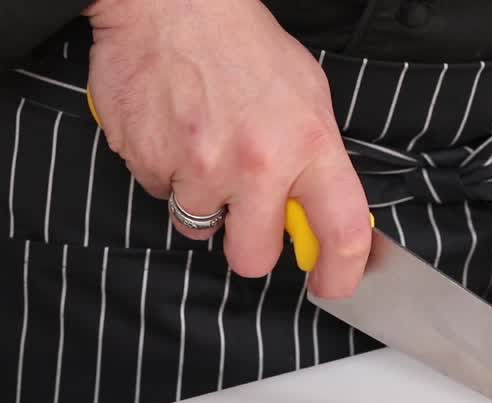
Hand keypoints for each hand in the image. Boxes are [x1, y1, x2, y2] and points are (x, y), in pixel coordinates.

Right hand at [84, 0, 370, 297]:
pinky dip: (167, 173)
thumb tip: (322, 212)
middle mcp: (257, 163)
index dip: (340, 273)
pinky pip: (160, 193)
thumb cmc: (243, 46)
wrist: (172, 4)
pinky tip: (176, 132)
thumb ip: (317, 160)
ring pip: (198, 227)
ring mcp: (200, 166)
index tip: (331, 285)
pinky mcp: (150, 162)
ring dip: (202, 202)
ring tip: (205, 150)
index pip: (341, 231)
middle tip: (247, 216)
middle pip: (253, 257)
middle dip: (249, 246)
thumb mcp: (308, 97)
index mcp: (309, 145)